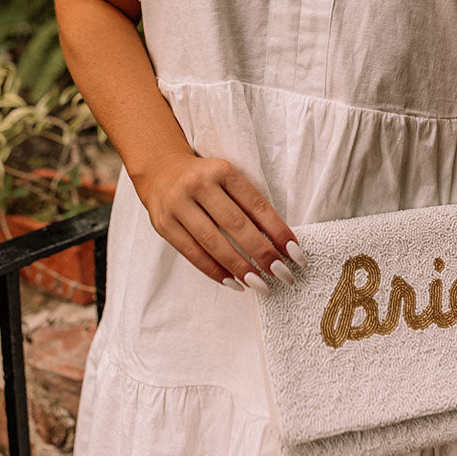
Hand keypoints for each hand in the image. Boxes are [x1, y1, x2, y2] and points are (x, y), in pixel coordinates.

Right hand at [134, 152, 307, 294]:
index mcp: (222, 170)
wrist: (160, 170)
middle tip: (283, 275)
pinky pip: (192, 253)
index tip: (295, 253)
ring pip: (213, 242)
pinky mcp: (164, 224)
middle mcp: (199, 184)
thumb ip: (247, 203)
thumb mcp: (227, 179)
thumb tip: (278, 242)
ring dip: (240, 267)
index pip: (256, 204)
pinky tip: (233, 282)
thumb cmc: (205, 179)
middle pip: (236, 224)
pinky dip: (215, 271)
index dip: (278, 230)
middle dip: (262, 253)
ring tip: (260, 285)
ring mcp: (178, 204)